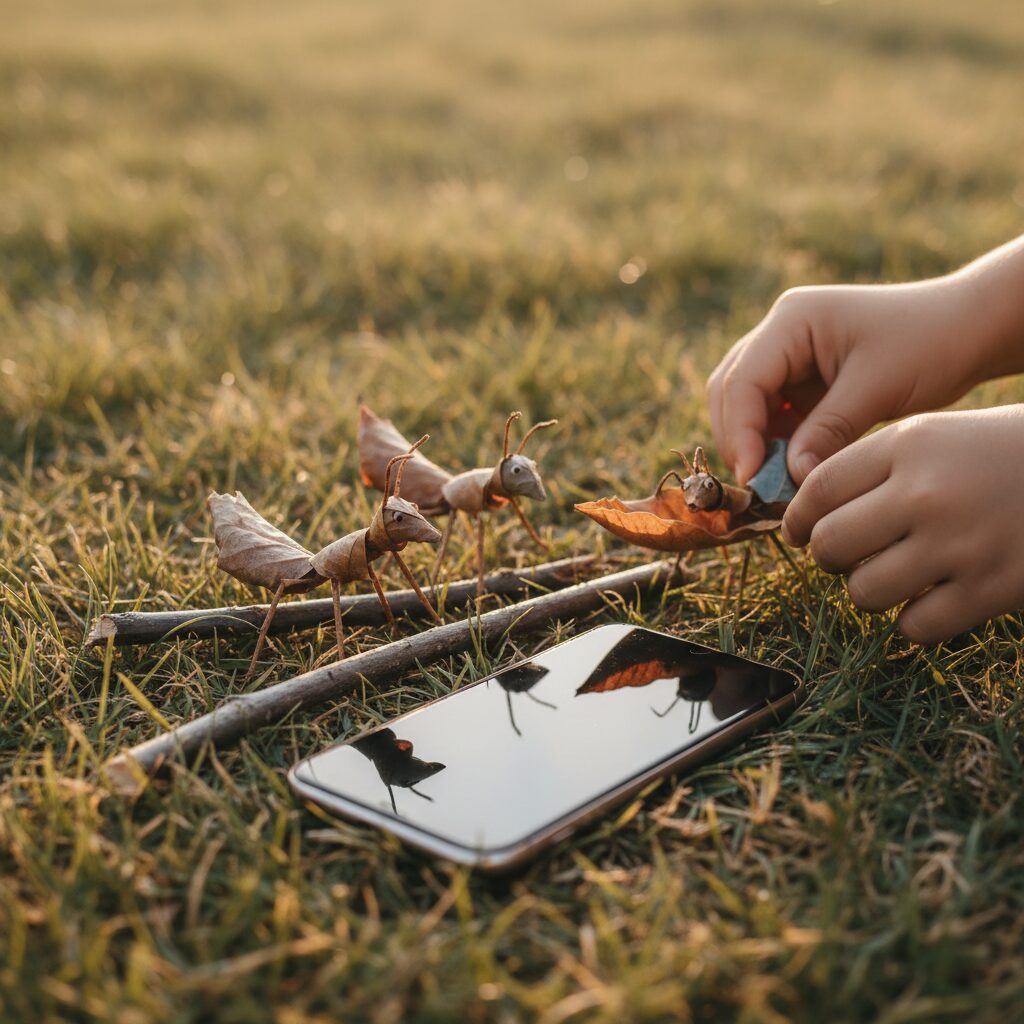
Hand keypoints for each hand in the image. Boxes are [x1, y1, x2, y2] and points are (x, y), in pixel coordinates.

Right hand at [707, 278, 995, 485]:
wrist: (967, 330)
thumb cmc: (929, 343)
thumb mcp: (877, 388)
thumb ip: (827, 432)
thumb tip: (789, 479)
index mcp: (792, 319)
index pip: (742, 380)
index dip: (740, 431)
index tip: (754, 477)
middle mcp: (780, 332)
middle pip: (730, 390)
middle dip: (739, 439)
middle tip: (759, 486)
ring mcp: (787, 354)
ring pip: (744, 405)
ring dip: (754, 444)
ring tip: (776, 482)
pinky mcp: (800, 378)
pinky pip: (771, 415)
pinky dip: (775, 444)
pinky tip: (791, 469)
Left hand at [782, 406, 1023, 643]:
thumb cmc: (993, 454)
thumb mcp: (932, 437)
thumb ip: (868, 468)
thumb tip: (802, 517)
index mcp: (909, 445)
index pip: (818, 489)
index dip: (796, 518)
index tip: (797, 531)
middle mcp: (928, 493)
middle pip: (829, 544)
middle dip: (828, 556)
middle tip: (845, 554)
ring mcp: (961, 544)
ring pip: (863, 592)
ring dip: (866, 590)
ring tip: (887, 575)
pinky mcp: (992, 590)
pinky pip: (914, 627)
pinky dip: (912, 620)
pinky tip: (928, 598)